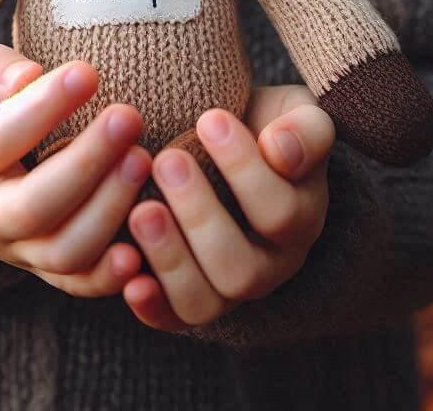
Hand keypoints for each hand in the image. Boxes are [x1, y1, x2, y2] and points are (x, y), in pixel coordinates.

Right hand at [0, 44, 151, 296]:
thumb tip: (27, 79)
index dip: (44, 107)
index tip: (88, 72)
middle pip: (32, 207)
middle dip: (86, 163)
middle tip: (129, 116)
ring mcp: (16, 249)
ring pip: (63, 251)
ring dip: (109, 208)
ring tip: (144, 158)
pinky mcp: (48, 270)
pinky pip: (80, 285)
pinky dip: (111, 275)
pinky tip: (142, 248)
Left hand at [123, 85, 333, 329]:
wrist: (228, 144)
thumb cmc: (262, 125)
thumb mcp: (296, 114)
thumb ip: (304, 129)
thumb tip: (280, 149)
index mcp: (300, 219)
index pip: (279, 212)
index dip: (244, 168)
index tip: (209, 118)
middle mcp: (270, 265)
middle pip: (241, 269)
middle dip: (200, 215)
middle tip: (166, 160)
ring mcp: (228, 288)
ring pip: (205, 301)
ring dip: (170, 258)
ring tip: (140, 209)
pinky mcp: (189, 298)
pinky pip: (173, 318)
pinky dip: (152, 304)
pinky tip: (128, 277)